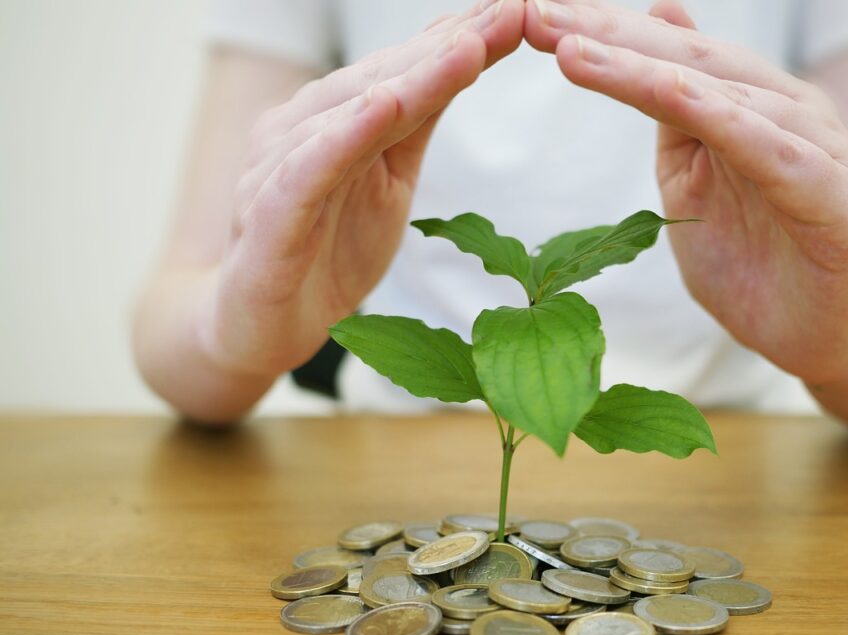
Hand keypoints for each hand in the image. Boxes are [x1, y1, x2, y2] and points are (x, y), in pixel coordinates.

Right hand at [201, 0, 524, 378]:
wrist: (262, 326)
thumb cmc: (326, 251)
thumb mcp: (388, 184)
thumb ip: (413, 125)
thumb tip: (461, 58)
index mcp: (337, 120)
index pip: (409, 72)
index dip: (465, 41)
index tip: (521, 11)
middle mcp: (304, 128)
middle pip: (385, 78)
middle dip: (451, 46)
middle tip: (513, 11)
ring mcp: (281, 167)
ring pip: (349, 113)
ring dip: (411, 78)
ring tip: (468, 47)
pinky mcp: (268, 215)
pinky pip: (307, 170)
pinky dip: (343, 137)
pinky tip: (382, 105)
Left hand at [525, 0, 847, 385]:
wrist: (817, 338)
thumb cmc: (752, 262)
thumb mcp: (693, 182)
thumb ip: (675, 113)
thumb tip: (659, 22)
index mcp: (750, 106)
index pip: (667, 58)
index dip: (602, 34)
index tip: (532, 15)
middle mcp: (787, 111)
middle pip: (690, 62)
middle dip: (611, 35)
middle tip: (538, 13)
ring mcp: (816, 148)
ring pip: (723, 96)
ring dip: (645, 70)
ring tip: (575, 50)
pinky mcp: (835, 198)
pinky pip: (772, 152)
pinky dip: (722, 120)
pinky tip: (669, 96)